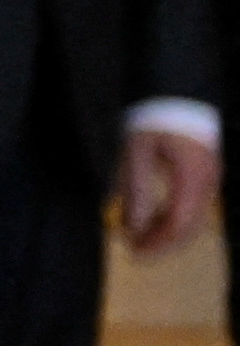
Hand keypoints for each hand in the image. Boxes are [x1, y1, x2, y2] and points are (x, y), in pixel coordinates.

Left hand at [122, 122, 218, 256]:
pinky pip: (194, 205)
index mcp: (192, 177)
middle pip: (190, 225)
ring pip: (194, 218)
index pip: (179, 223)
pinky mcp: (207, 174)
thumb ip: (136, 190)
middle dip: (163, 242)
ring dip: (168, 232)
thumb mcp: (137, 152)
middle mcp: (208, 182)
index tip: (135, 253)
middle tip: (136, 251)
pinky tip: (153, 219)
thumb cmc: (154, 119)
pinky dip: (174, 217)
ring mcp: (211, 178)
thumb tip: (133, 227)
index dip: (158, 242)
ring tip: (140, 237)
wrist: (177, 93)